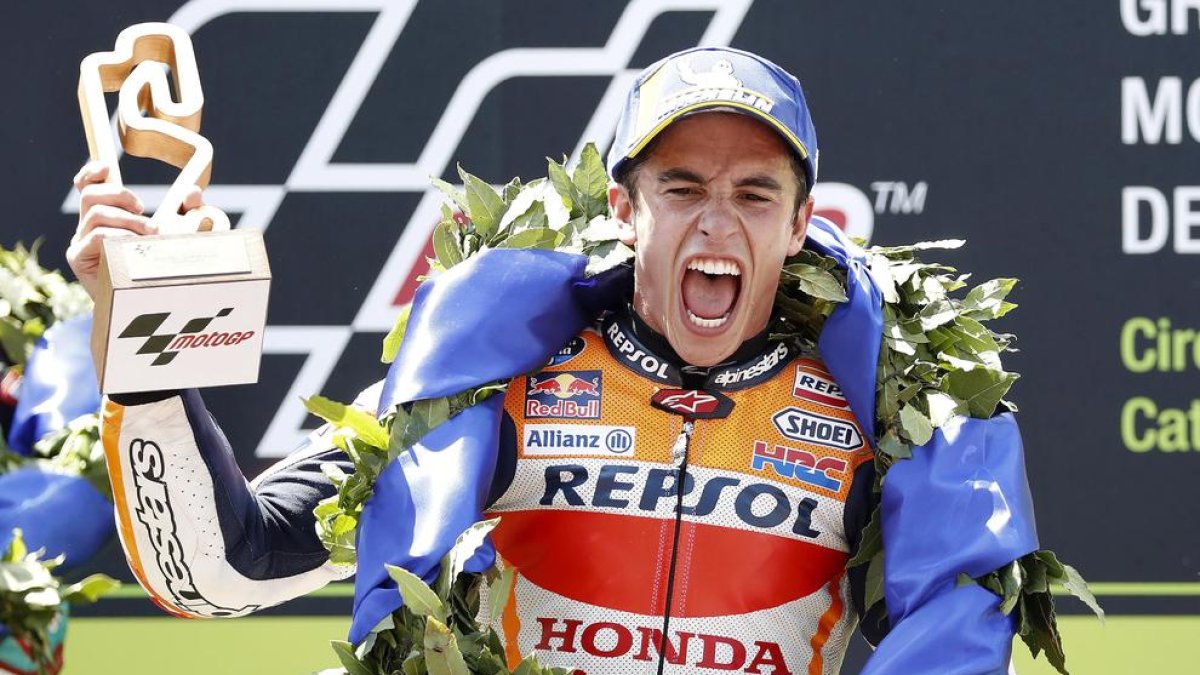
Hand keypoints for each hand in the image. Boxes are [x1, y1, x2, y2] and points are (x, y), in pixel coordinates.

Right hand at [66, 162, 201, 299]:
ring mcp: (81, 242)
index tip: (107, 169)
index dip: (92, 173)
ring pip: (96, 214)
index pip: (87, 186)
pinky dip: (119, 237)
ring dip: (128, 221)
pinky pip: (96, 236)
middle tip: (143, 210)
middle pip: (90, 194)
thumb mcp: (182, 235)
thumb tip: (193, 192)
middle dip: (119, 195)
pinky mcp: (79, 259)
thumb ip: (189, 213)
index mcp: (107, 216)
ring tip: (149, 237)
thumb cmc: (165, 267)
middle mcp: (89, 227)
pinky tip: (133, 249)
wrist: (153, 303)